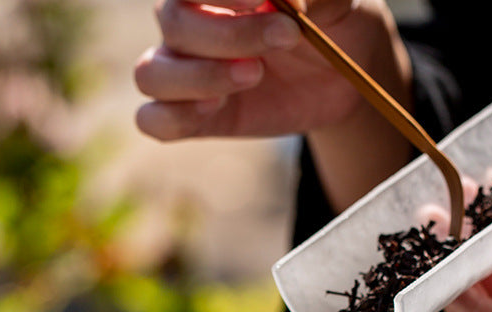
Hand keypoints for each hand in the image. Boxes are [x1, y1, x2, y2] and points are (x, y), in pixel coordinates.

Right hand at [134, 0, 405, 139]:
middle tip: (287, 35)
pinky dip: (174, 118)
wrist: (340, 78)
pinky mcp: (194, 117)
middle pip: (173, 24)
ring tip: (253, 75)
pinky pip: (153, 121)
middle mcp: (188, 23)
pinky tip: (216, 108)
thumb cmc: (332, 22)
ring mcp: (185, 72)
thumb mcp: (338, 2)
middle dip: (229, 34)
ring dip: (199, 77)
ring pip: (151, 74)